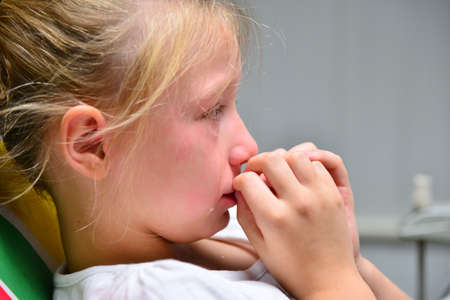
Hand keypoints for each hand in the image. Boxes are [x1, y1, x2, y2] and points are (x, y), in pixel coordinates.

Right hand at [233, 147, 359, 298]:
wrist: (330, 281)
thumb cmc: (291, 267)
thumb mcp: (259, 245)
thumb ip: (245, 214)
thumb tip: (241, 188)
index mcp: (274, 217)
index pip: (248, 180)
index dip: (240, 180)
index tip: (241, 185)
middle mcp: (297, 202)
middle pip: (272, 159)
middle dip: (257, 161)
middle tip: (256, 170)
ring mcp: (319, 196)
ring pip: (297, 155)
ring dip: (283, 159)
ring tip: (278, 171)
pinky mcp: (334, 195)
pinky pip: (318, 166)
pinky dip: (305, 166)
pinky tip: (299, 178)